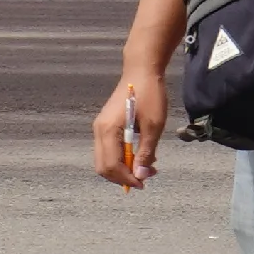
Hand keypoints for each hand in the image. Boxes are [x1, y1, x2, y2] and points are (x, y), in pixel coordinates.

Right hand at [93, 70, 168, 188]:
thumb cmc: (149, 95)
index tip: (144, 183)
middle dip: (123, 176)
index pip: (111, 166)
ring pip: (105, 160)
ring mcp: (100, 128)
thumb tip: (141, 175)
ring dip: (124, 168)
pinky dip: (122, 158)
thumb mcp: (153, 126)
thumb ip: (146, 152)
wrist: (141, 70)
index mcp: (108, 130)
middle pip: (103, 167)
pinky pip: (109, 150)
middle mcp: (99, 131)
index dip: (126, 178)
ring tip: (147, 165)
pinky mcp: (105, 126)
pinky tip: (140, 153)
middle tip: (146, 177)